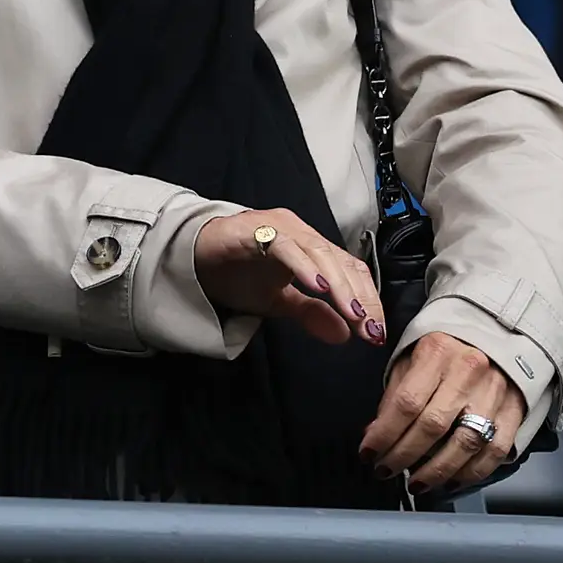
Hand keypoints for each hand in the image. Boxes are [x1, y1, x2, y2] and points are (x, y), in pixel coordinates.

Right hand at [192, 208, 386, 348]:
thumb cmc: (234, 273)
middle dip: (360, 298)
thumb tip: (345, 335)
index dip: (368, 300)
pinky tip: (318, 288)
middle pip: (341, 262)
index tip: (375, 333)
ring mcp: (277, 227)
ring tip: (353, 314)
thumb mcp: (277, 302)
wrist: (187, 256)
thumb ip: (311, 314)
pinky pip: (285, 247)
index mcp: (311, 246)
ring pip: (319, 253)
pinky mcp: (252, 230)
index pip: (351, 270)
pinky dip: (304, 267)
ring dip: (339, 287)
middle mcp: (299, 231)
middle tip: (369, 330)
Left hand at [359, 330, 523, 495]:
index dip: (384, 434)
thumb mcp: (412, 358)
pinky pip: (495, 451)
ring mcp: (496, 394)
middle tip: (385, 471)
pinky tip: (452, 480)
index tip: (368, 453)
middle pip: (434, 425)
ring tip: (416, 483)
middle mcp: (469, 373)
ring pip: (466, 443)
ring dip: (437, 471)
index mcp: (437, 353)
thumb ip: (394, 395)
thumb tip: (374, 434)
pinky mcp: (516, 412)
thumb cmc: (447, 350)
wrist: (497, 335)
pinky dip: (472, 472)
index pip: (406, 402)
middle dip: (404, 455)